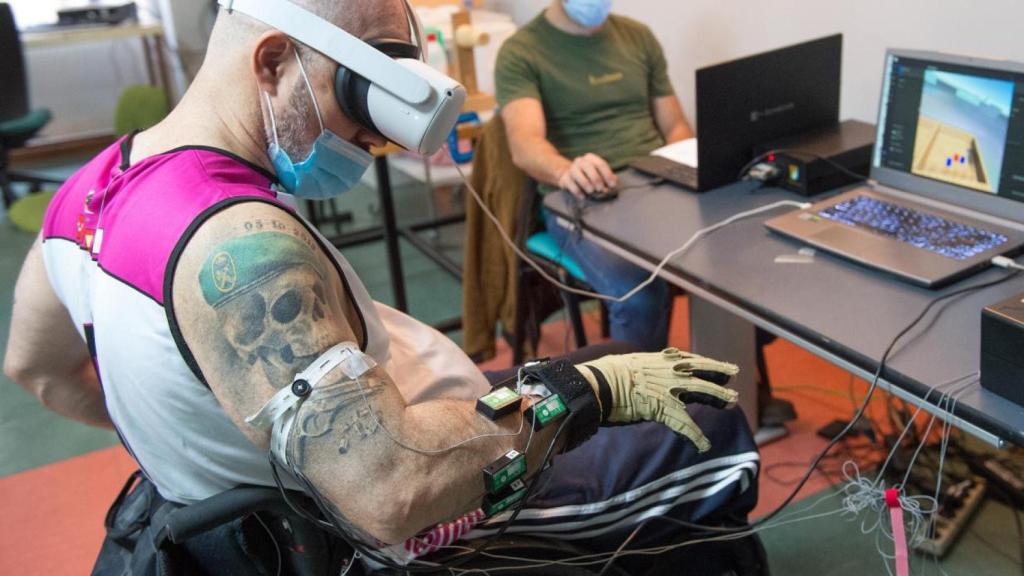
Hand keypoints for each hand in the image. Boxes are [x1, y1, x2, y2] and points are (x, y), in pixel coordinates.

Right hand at [556, 153, 618, 197]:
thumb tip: (613, 185)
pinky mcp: (564, 178)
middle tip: (601, 189)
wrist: (568, 176)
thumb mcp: (599, 174)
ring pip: (578, 175)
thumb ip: (607, 178)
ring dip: (586, 184)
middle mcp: (580, 161)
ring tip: (591, 192)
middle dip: (596, 179)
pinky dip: (578, 192)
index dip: (608, 175)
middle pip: (589, 167)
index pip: (601, 164)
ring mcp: (571, 169)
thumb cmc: (588, 176)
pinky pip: (571, 185)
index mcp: (590, 158)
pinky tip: (583, 196)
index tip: (612, 185)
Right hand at [577, 348, 738, 451]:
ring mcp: (670, 390)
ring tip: (732, 403)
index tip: (721, 365)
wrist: (601, 384)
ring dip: (718, 397)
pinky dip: (696, 436)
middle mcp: (671, 372)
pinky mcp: (665, 409)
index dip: (709, 363)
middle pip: (703, 373)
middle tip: (734, 378)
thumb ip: (646, 365)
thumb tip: (645, 367)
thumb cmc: (610, 373)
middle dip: (720, 376)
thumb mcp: (632, 362)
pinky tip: (705, 445)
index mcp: (662, 360)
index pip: (692, 359)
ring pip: (702, 392)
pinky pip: (685, 425)